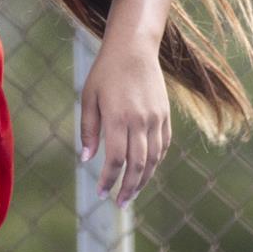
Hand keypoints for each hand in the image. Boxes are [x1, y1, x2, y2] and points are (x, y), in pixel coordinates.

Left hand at [79, 36, 171, 207]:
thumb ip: (88, 130)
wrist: (134, 49)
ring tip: (132, 193)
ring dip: (143, 179)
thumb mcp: (89, 98)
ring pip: (154, 159)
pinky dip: (155, 162)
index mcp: (118, 118)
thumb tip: (88, 159)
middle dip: (128, 188)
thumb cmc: (105, 73)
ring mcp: (156, 118)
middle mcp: (140, 121)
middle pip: (138, 165)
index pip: (116, 159)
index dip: (109, 180)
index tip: (101, 193)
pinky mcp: (165, 115)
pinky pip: (163, 145)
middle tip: (119, 203)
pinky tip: (145, 171)